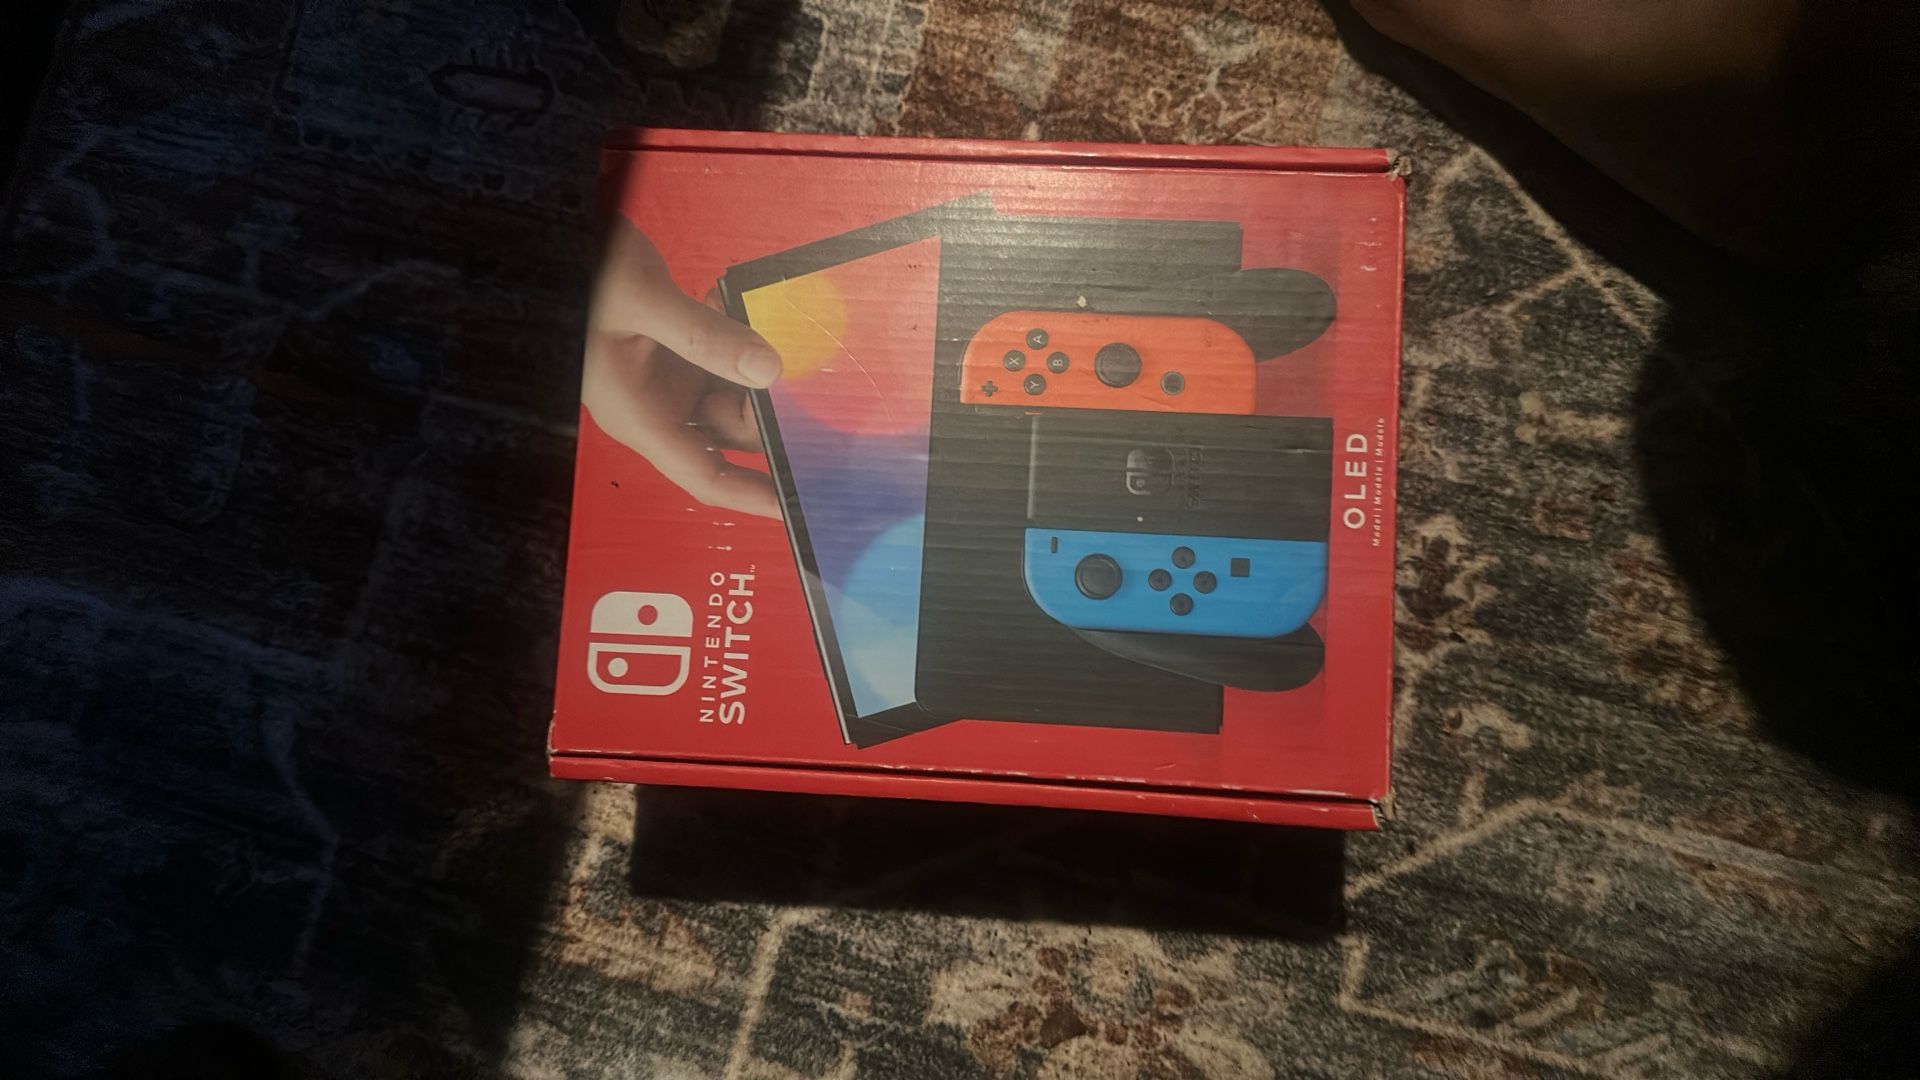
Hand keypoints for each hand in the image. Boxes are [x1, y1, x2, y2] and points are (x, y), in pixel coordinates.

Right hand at [582, 217, 783, 518]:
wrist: (559, 233)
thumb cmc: (581, 271)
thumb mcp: (640, 300)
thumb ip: (702, 336)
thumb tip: (767, 372)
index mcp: (637, 414)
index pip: (705, 475)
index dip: (755, 496)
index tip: (799, 505)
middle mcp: (652, 405)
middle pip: (728, 432)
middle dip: (768, 415)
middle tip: (810, 390)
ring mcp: (663, 378)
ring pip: (730, 392)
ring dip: (758, 370)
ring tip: (778, 337)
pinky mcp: (670, 349)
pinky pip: (719, 356)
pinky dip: (737, 337)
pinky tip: (740, 306)